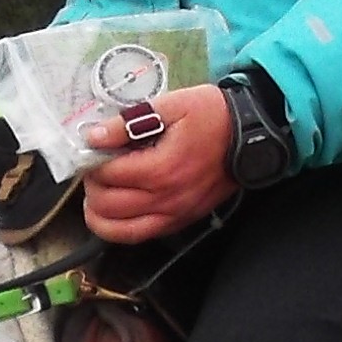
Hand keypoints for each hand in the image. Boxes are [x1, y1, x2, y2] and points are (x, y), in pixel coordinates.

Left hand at [80, 85, 239, 240]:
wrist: (250, 136)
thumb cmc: (211, 115)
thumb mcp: (172, 105)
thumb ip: (129, 122)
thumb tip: (93, 136)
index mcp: (161, 169)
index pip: (107, 175)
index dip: (92, 162)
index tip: (92, 149)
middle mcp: (165, 199)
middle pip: (107, 206)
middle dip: (92, 187)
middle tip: (94, 170)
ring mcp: (173, 215)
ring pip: (119, 230)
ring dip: (98, 215)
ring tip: (97, 195)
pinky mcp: (180, 222)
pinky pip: (140, 235)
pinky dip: (119, 227)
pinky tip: (116, 211)